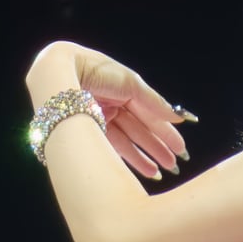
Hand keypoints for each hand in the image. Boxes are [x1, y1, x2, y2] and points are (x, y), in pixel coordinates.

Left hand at [29, 41, 191, 179]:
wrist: (62, 74)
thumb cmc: (97, 70)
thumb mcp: (131, 84)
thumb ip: (154, 102)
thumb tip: (177, 116)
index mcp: (122, 89)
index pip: (148, 113)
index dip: (165, 130)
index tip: (180, 146)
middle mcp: (111, 104)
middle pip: (139, 129)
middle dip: (158, 146)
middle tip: (176, 163)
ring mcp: (99, 119)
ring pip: (128, 140)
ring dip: (147, 156)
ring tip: (164, 171)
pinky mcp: (88, 131)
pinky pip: (113, 146)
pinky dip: (130, 158)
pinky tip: (147, 170)